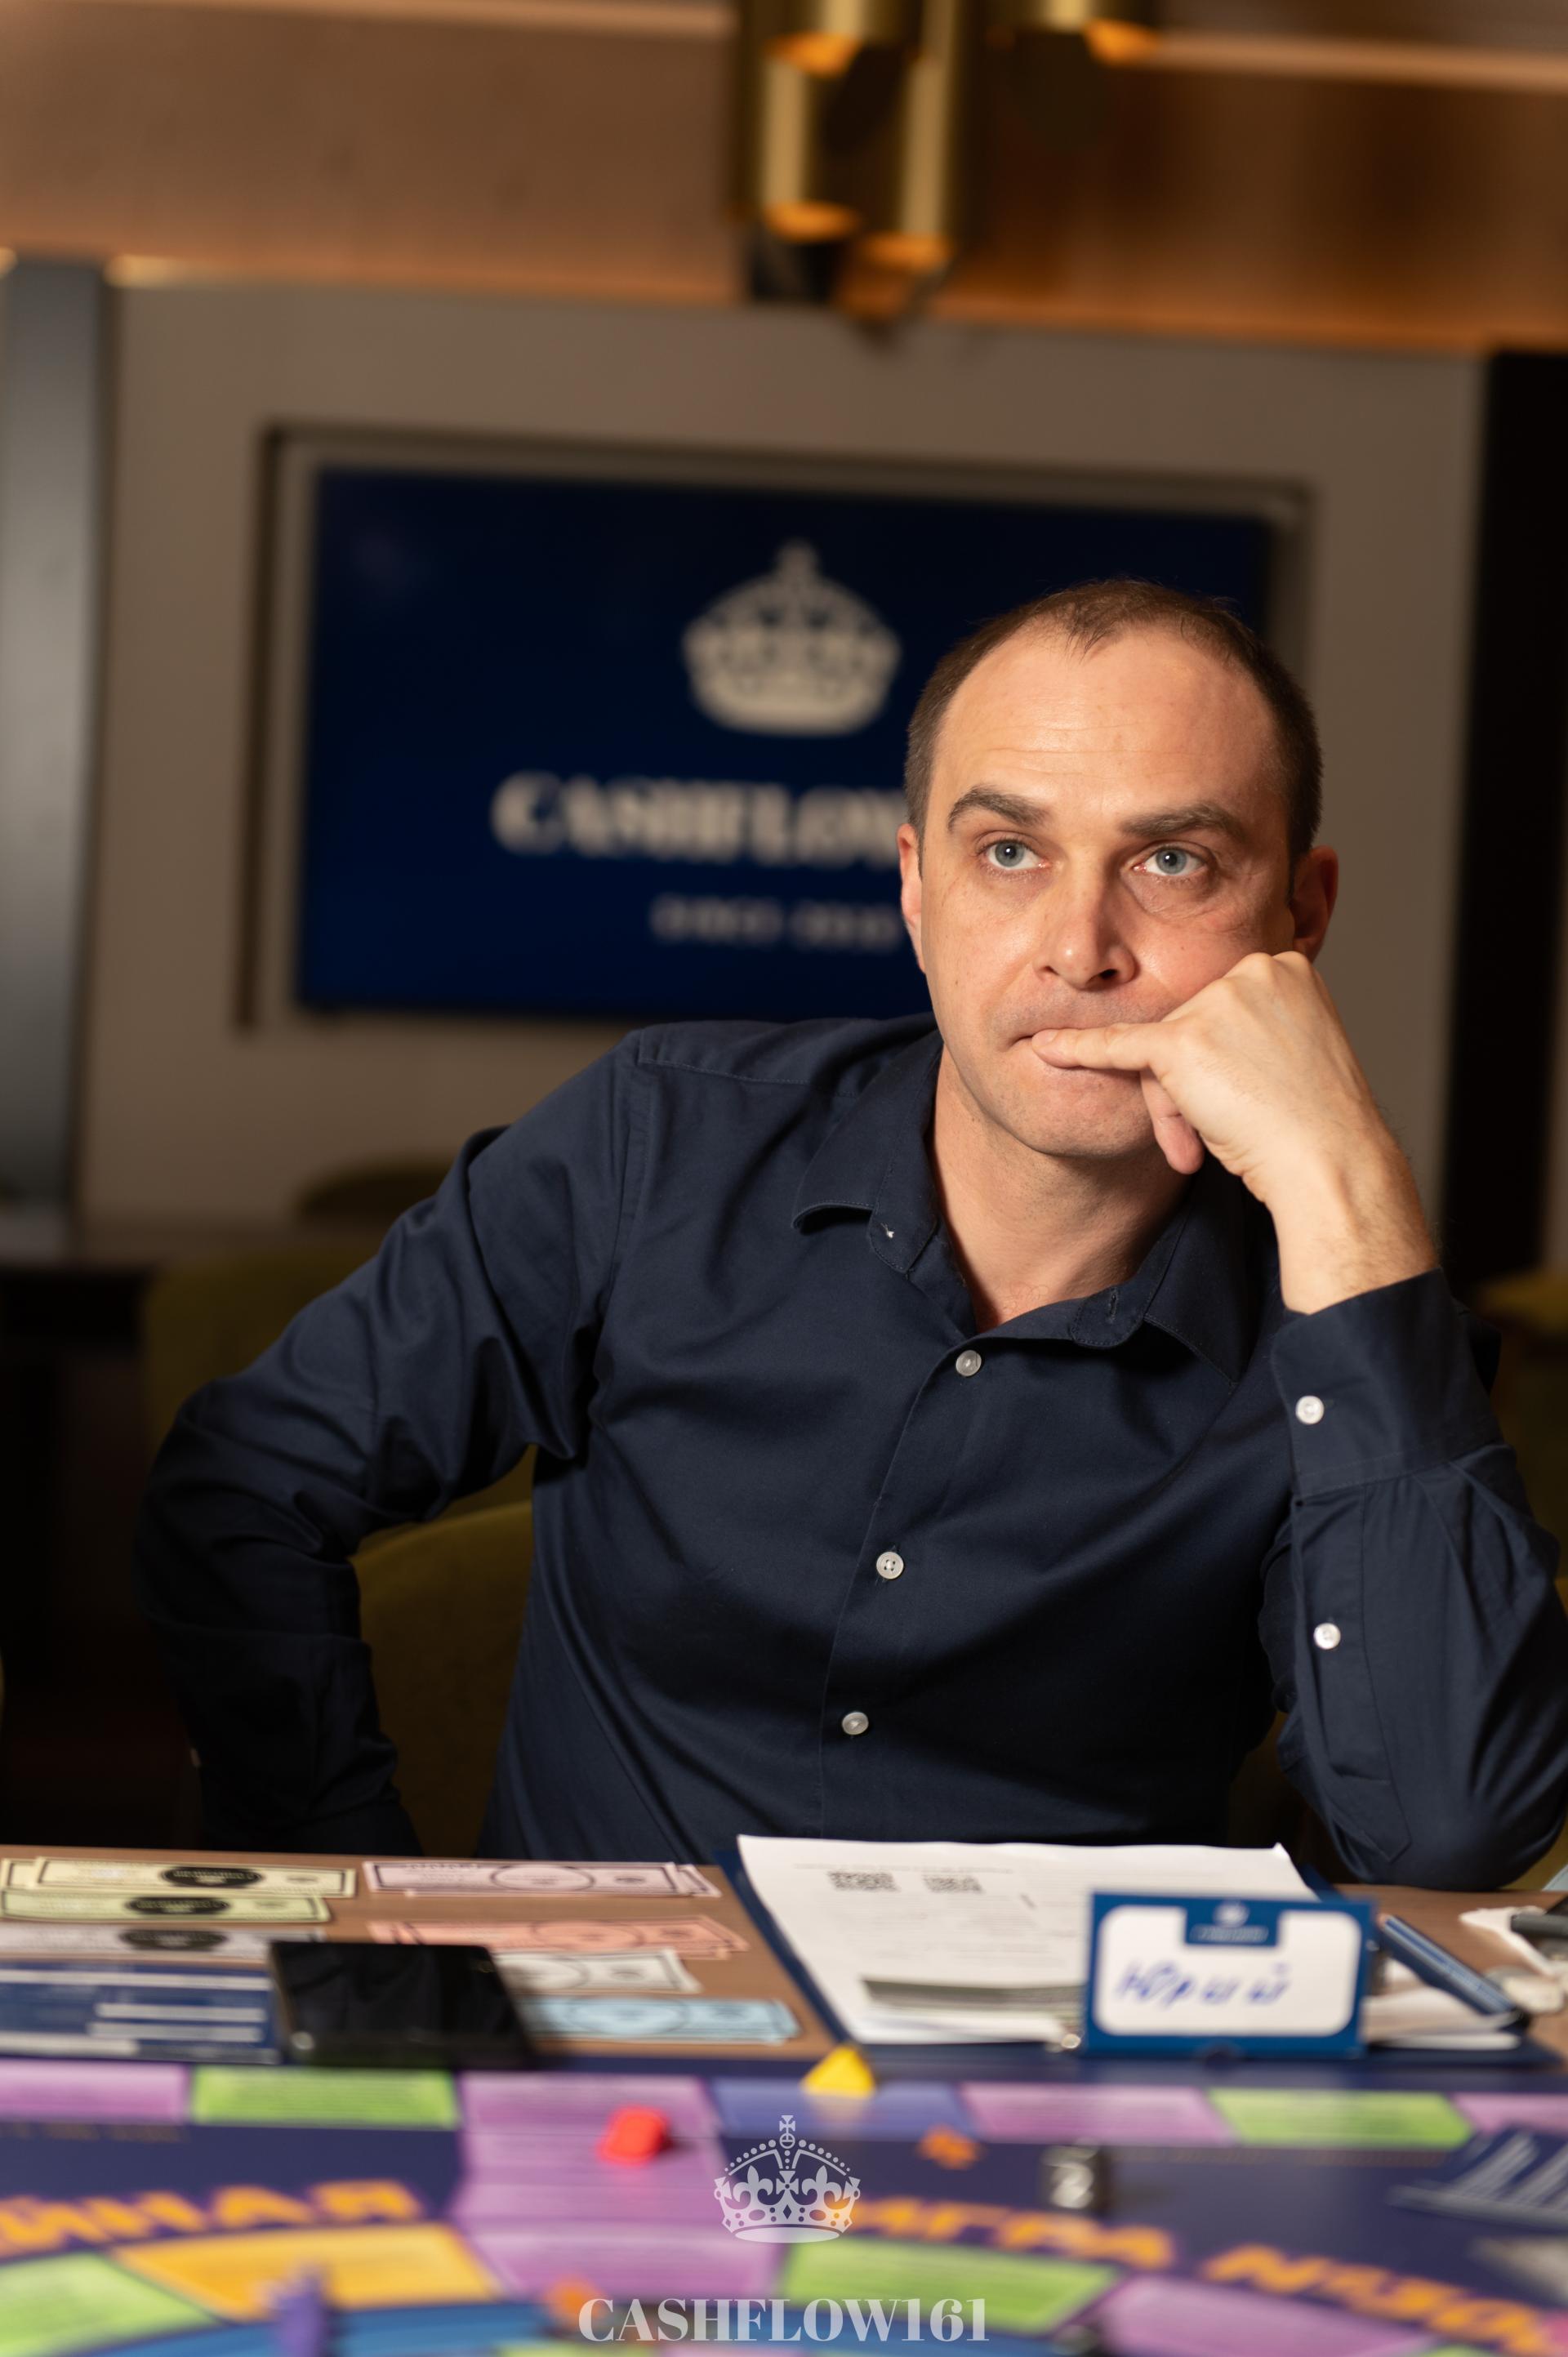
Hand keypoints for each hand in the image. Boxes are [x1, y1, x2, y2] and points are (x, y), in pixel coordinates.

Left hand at [1029, 951, 1436, 1310]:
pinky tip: (1047, 1048)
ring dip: (1181, 1109)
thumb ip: (1248, 1030)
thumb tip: (1200, 1038)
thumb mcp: (1286, 1054)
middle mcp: (1252, 969)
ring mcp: (1216, 1002)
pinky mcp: (1183, 1040)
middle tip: (1228, 1133)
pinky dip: (1080, 1050)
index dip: (1225, 1063)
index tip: (1255, 1099)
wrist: (1328, 1161)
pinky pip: (1117, 1046)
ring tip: (1218, 1140)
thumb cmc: (1312, 1121)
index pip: (1222, 1009)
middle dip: (1196, 1090)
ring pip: (1163, 1054)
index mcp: (1284, 966)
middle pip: (1188, 1027)